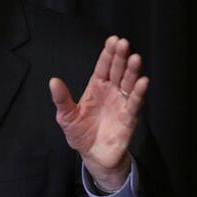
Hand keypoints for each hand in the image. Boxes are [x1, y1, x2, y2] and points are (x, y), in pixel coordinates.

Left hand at [49, 36, 148, 190]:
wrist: (93, 155)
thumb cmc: (80, 133)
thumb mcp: (66, 116)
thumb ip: (61, 99)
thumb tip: (53, 81)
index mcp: (96, 87)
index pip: (103, 67)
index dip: (108, 54)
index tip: (112, 40)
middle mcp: (111, 92)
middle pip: (117, 70)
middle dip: (121, 57)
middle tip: (123, 43)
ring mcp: (121, 103)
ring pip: (128, 83)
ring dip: (132, 71)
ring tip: (135, 58)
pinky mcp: (129, 118)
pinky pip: (135, 103)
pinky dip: (138, 92)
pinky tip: (142, 81)